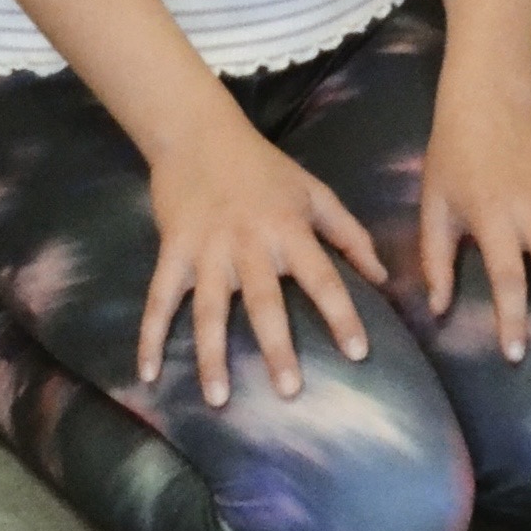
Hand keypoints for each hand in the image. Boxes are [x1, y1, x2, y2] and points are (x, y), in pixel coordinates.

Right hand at [138, 106, 386, 406]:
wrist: (197, 131)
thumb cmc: (262, 167)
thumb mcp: (312, 191)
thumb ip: (348, 233)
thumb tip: (383, 277)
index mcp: (288, 229)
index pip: (321, 276)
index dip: (341, 313)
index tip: (358, 353)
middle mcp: (248, 243)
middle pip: (263, 301)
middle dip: (276, 346)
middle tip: (289, 391)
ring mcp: (206, 248)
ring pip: (209, 309)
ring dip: (212, 355)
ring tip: (218, 399)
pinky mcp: (173, 249)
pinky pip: (160, 298)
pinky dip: (149, 336)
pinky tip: (147, 374)